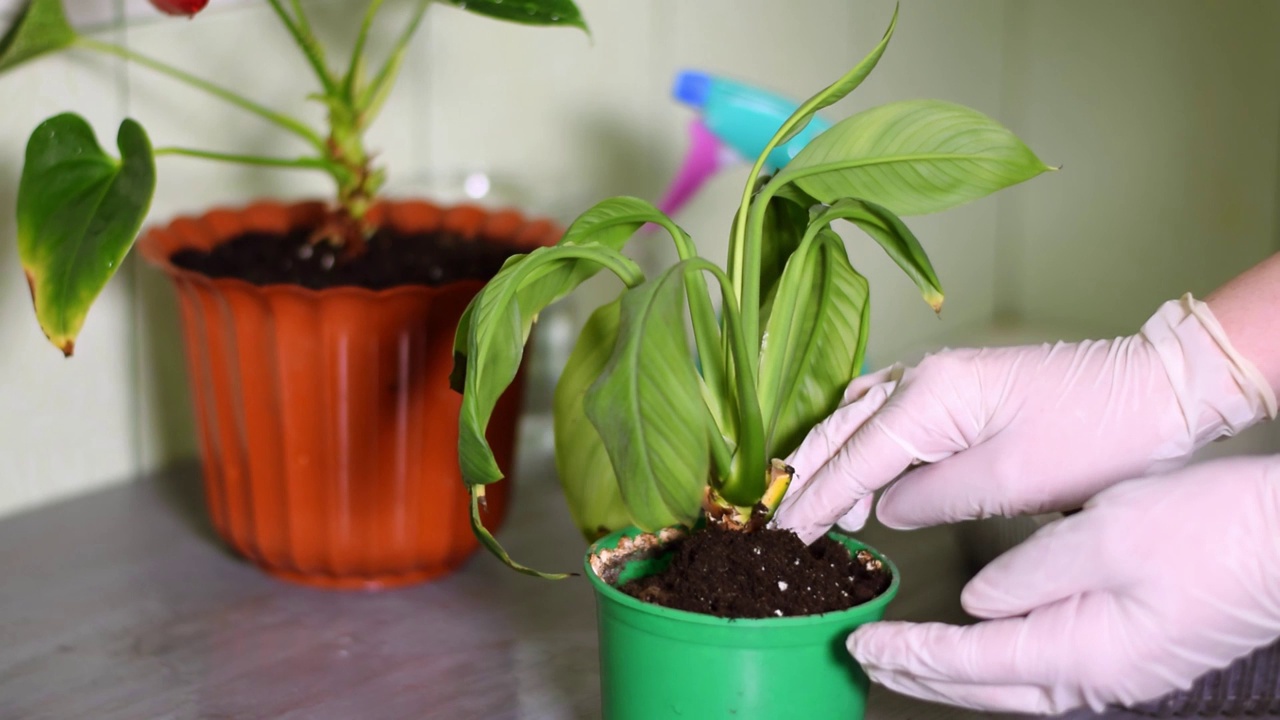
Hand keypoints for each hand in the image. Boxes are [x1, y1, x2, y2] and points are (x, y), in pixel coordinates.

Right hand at [773, 294, 1275, 543]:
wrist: (1155, 393)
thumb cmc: (1094, 436)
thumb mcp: (1007, 484)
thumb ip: (931, 498)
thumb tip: (886, 508)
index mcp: (930, 394)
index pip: (853, 457)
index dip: (815, 500)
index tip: (785, 534)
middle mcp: (924, 374)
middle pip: (842, 428)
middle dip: (809, 476)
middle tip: (783, 523)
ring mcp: (940, 375)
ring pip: (860, 418)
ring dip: (834, 460)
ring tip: (821, 508)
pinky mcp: (959, 387)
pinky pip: (889, 414)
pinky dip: (865, 446)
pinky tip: (864, 474)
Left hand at [847, 455, 1279, 713]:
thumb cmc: (1210, 530)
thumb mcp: (1106, 536)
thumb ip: (1029, 574)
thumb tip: (978, 602)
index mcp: (1083, 652)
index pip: (970, 661)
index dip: (910, 653)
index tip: (861, 643)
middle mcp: (1098, 678)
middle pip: (987, 688)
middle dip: (923, 676)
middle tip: (871, 660)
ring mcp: (1121, 674)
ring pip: (1017, 686)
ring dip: (958, 674)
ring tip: (912, 657)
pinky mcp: (1136, 656)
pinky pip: (1049, 671)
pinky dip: (1002, 663)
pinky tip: (988, 647)